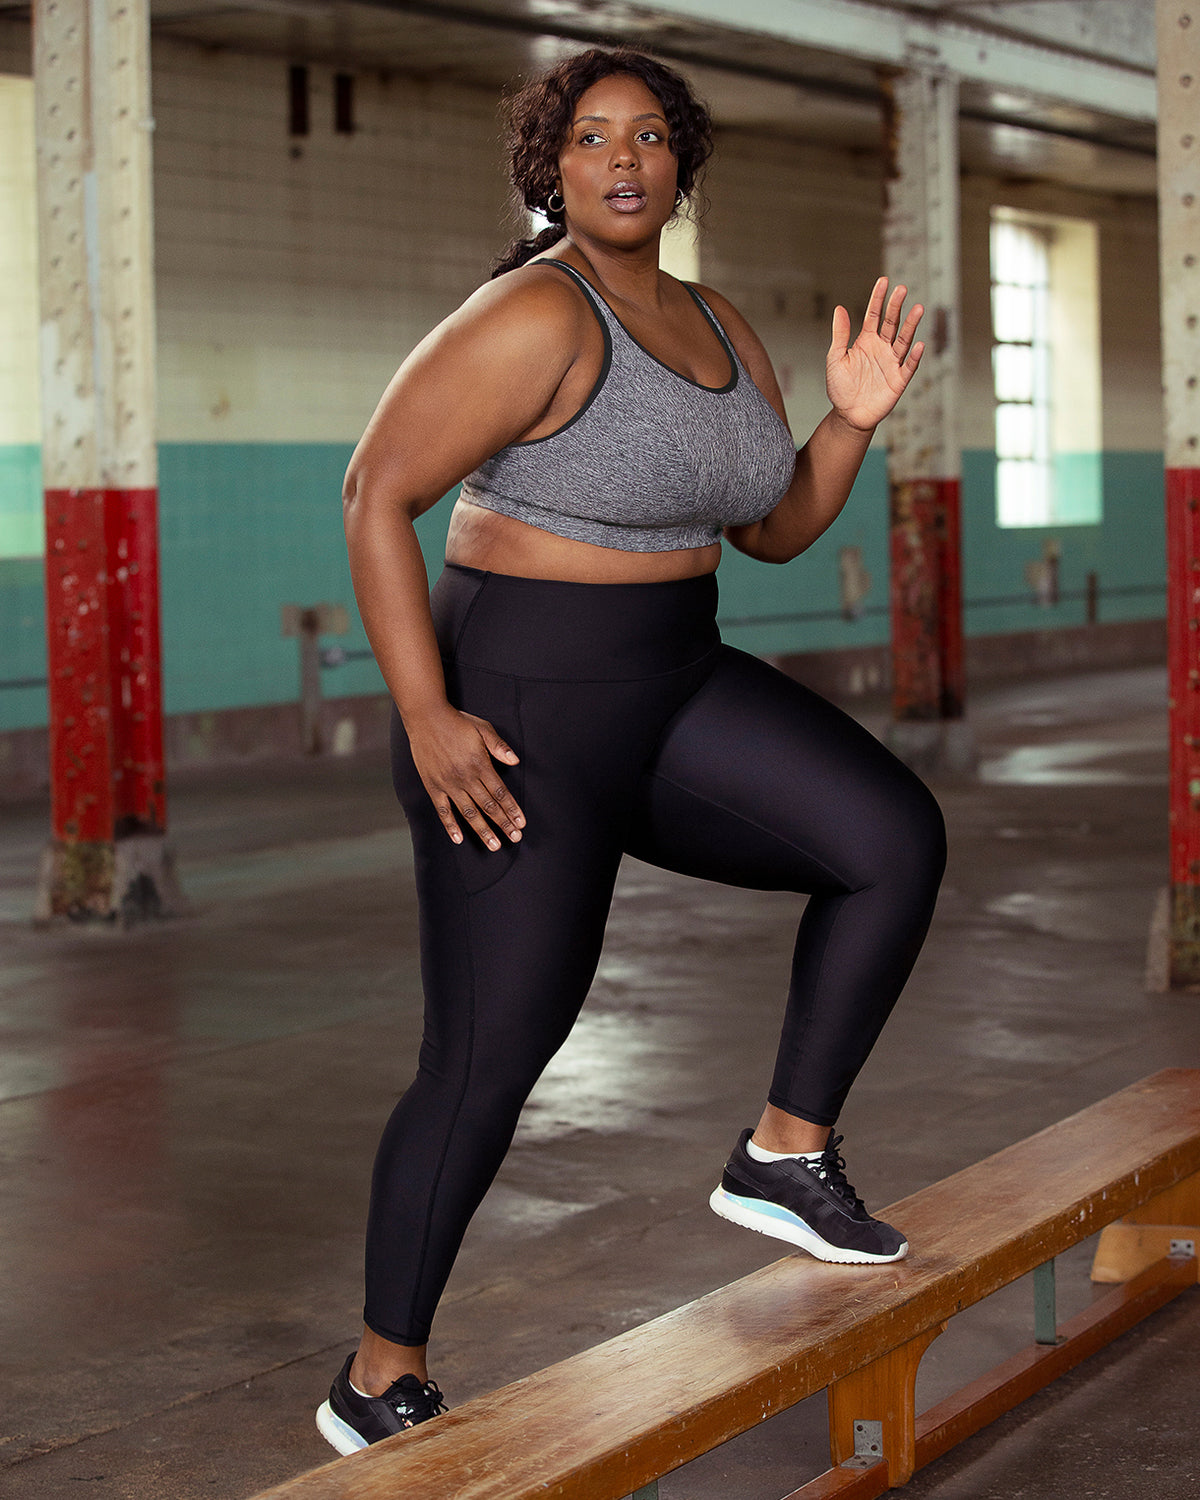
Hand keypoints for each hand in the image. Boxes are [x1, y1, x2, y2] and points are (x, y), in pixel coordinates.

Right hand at [407, 705, 524, 850]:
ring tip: (494, 845)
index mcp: (480, 764)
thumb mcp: (483, 728)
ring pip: (469, 812)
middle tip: (515, 838)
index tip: (521, 823)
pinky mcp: (433, 786)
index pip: (500, 793)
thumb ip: (499, 747)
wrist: (426, 718)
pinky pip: (443, 810)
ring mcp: (448, 784)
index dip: (512, 809)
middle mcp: (465, 778)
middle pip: (488, 806)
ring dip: (483, 830)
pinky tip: (459, 839)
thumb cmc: (457, 722)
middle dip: (503, 824)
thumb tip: (516, 762)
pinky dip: (451, 826)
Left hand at [826, 277, 924, 432]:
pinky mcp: (899, 380)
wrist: (848, 415)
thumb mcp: (835, 358)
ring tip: (918, 308)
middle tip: (902, 289)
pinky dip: (914, 357)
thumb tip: (839, 308)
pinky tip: (918, 345)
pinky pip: (908, 366)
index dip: (878, 299)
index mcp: (866, 341)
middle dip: (896, 307)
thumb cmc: (840, 387)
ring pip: (903, 341)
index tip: (883, 281)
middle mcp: (882, 348)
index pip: (874, 315)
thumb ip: (840, 334)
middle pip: (891, 323)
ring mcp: (892, 363)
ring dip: (911, 326)